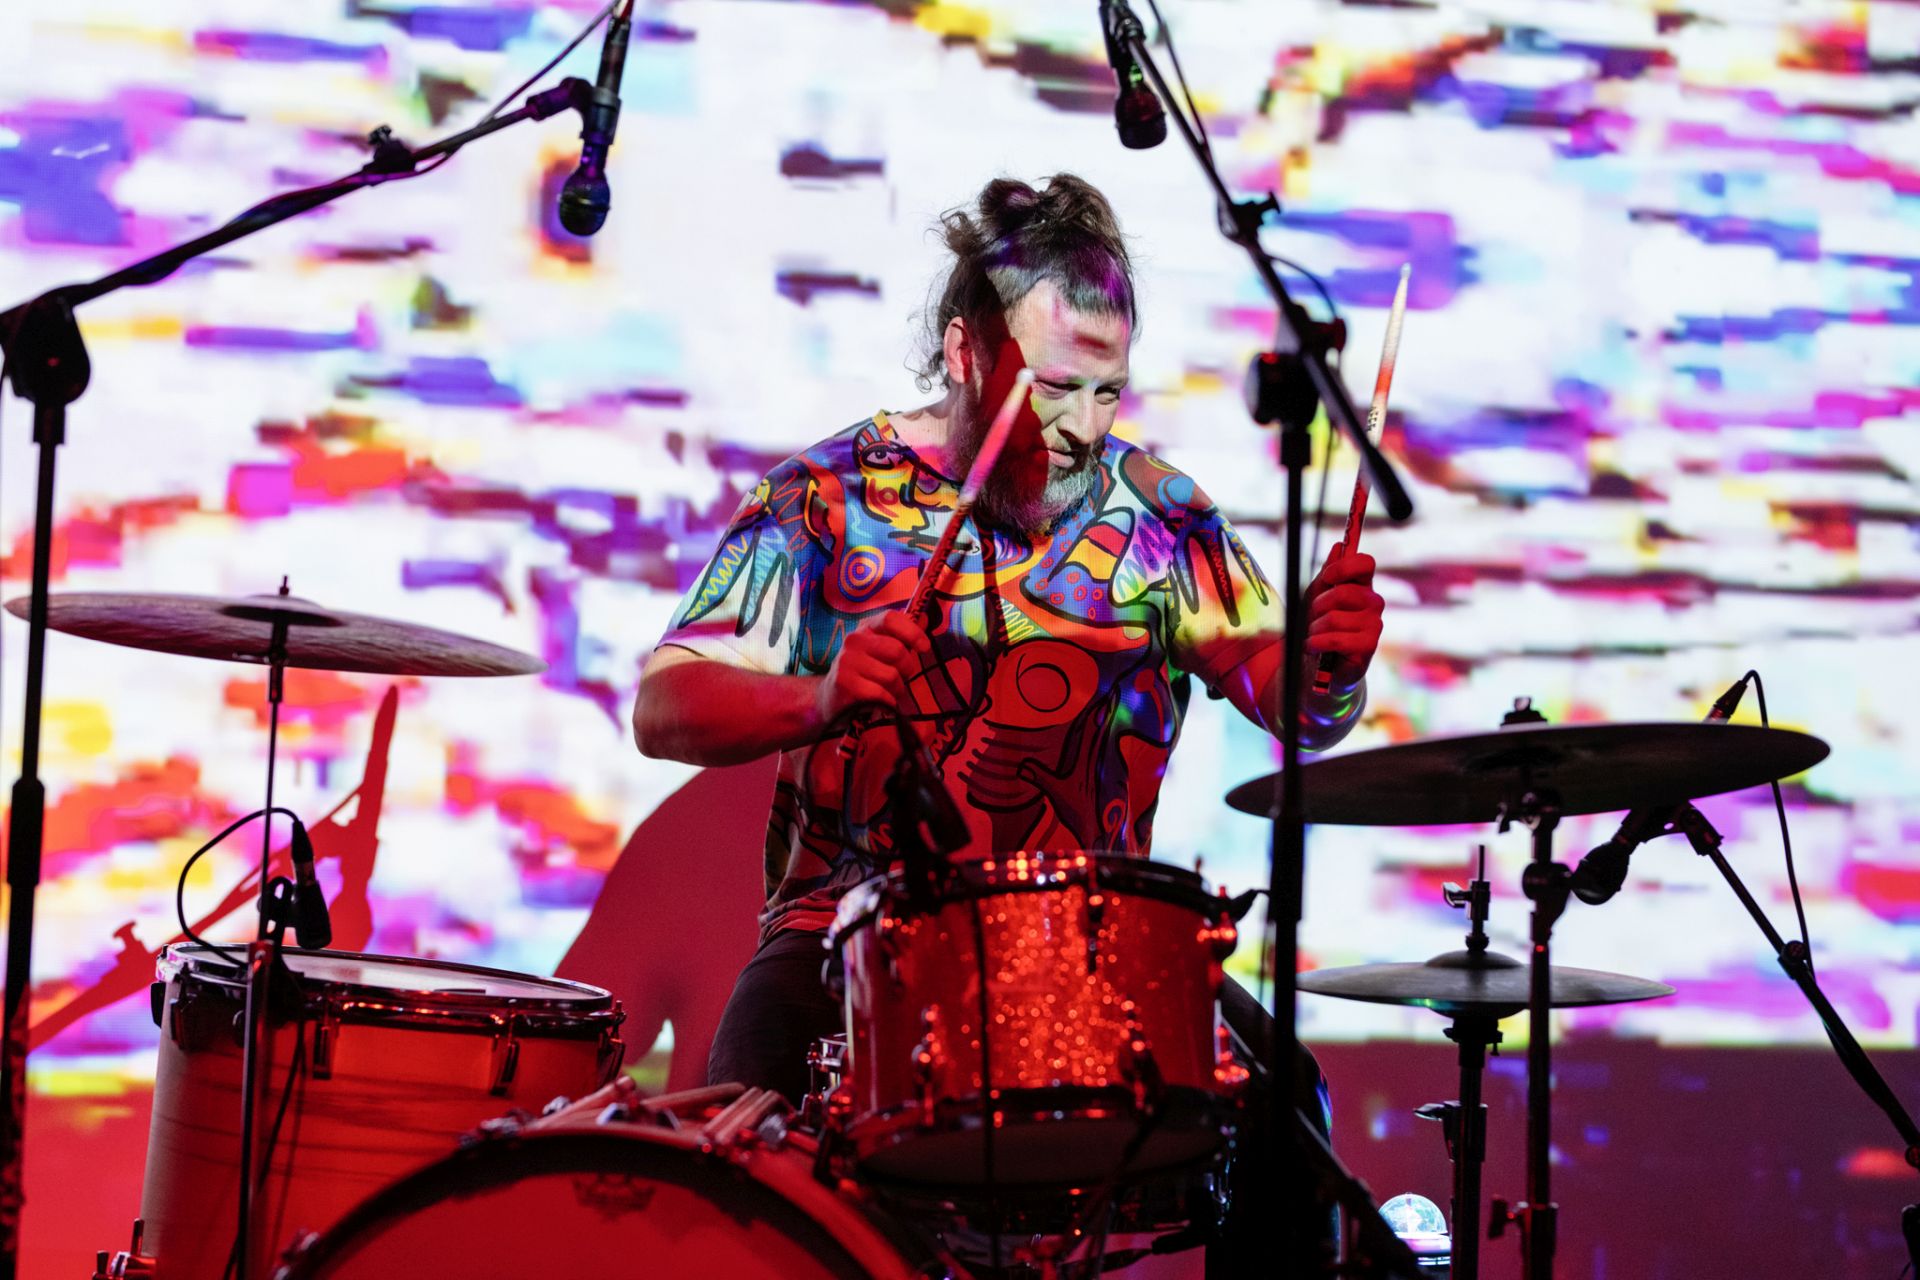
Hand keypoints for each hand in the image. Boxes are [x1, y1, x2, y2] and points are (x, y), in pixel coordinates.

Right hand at [815, 611, 933, 726]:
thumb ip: (903, 636)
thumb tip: (925, 618)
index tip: (924, 647)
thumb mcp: (882, 649)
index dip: (912, 632)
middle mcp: (854, 641)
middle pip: (897, 650)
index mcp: (866, 628)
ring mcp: (847, 662)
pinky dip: (887, 702)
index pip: (890, 619)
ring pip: (891, 676)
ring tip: (888, 691)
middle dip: (907, 669)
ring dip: (897, 689)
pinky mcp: (845, 684)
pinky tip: (879, 702)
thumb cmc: (866, 672)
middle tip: (900, 678)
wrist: (832, 698)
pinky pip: (881, 694)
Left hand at [1305, 541, 1382, 687]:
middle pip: (1345, 592)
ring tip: (1314, 636)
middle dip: (1318, 606)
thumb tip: (1339, 546)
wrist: (1317, 662)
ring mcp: (1374, 624)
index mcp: (1362, 586)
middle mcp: (1373, 603)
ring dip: (1315, 629)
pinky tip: (1314, 648)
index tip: (1327, 578)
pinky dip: (1317, 643)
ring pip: (1335, 618)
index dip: (1345, 567)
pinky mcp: (1369, 646)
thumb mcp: (1317, 596)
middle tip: (1313, 618)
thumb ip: (1328, 573)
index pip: (1366, 563)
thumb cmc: (1318, 625)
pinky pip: (1337, 639)